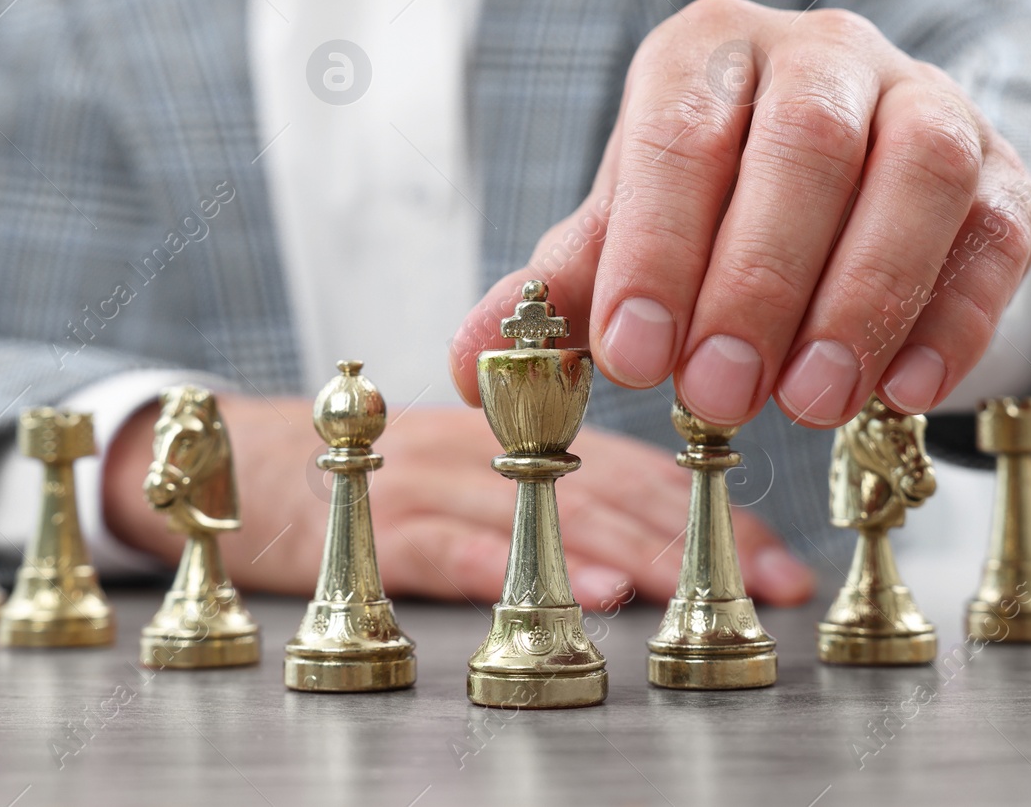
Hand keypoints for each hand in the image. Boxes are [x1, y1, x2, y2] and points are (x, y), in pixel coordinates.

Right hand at [102, 392, 813, 608]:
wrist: (249, 463)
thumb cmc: (381, 478)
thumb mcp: (476, 471)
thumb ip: (555, 489)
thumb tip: (661, 544)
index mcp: (522, 433)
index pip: (639, 464)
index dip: (715, 508)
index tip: (781, 559)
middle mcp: (492, 444)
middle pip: (610, 486)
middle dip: (697, 537)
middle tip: (769, 585)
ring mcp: (435, 478)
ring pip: (545, 512)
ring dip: (626, 553)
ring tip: (689, 589)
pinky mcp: (379, 519)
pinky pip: (456, 544)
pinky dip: (521, 571)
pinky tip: (571, 596)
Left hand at [450, 0, 1030, 428]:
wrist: (847, 185)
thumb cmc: (716, 204)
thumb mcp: (632, 233)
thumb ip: (563, 291)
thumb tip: (475, 369)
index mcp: (710, 52)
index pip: (681, 131)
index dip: (656, 246)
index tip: (632, 355)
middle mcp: (823, 54)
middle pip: (806, 143)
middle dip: (758, 279)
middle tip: (717, 396)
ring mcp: (928, 101)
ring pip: (920, 169)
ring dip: (865, 295)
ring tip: (809, 402)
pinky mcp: (1004, 172)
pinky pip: (997, 230)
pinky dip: (954, 316)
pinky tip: (903, 395)